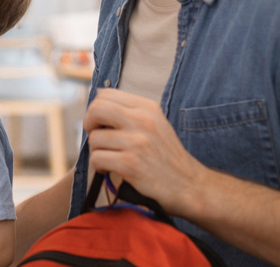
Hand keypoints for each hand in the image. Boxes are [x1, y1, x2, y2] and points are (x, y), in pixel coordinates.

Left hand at [83, 88, 203, 214]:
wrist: (190, 185)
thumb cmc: (165, 155)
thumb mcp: (154, 124)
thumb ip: (129, 111)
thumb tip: (96, 98)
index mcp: (147, 108)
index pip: (105, 94)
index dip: (95, 109)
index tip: (101, 124)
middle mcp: (143, 121)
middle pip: (96, 109)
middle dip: (89, 124)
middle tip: (98, 138)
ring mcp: (137, 142)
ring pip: (94, 138)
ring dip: (96, 151)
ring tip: (110, 158)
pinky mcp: (131, 164)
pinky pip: (97, 159)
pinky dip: (99, 167)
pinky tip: (110, 170)